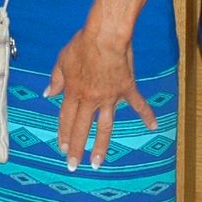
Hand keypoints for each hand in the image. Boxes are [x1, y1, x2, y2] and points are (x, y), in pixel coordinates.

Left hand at [47, 25, 156, 170]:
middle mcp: (90, 98)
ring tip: (98, 163)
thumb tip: (48, 94)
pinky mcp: (126, 89)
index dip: (63, 134)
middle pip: (82, 128)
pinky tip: (153, 127)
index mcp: (74, 91)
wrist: (105, 35)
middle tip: (73, 165)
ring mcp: (110, 96)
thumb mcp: (62, 60)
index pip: (66, 118)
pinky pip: (138, 104)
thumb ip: (56, 79)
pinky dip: (147, 115)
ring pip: (105, 126)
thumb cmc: (82, 44)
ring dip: (101, 146)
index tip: (62, 148)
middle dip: (76, 148)